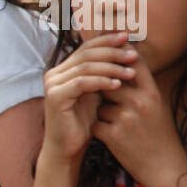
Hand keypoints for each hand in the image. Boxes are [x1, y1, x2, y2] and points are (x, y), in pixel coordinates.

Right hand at [41, 33, 137, 163]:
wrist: (68, 148)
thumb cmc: (84, 123)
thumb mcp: (98, 93)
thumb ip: (106, 73)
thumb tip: (129, 50)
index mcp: (63, 69)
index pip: (86, 47)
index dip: (107, 40)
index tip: (129, 37)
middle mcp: (54, 74)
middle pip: (86, 54)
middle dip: (112, 53)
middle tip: (133, 55)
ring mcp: (52, 84)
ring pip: (85, 67)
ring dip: (111, 68)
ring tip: (131, 73)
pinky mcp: (55, 96)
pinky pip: (82, 83)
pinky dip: (101, 81)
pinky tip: (118, 85)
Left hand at [90, 46, 185, 186]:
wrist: (165, 168)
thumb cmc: (159, 135)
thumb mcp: (156, 106)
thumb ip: (140, 88)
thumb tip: (121, 67)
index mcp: (152, 92)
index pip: (133, 62)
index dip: (119, 54)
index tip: (108, 53)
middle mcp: (139, 101)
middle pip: (108, 83)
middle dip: (106, 94)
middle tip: (115, 106)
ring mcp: (126, 118)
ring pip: (100, 106)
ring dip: (104, 115)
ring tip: (121, 127)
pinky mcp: (113, 135)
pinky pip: (95, 124)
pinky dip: (100, 131)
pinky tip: (114, 139)